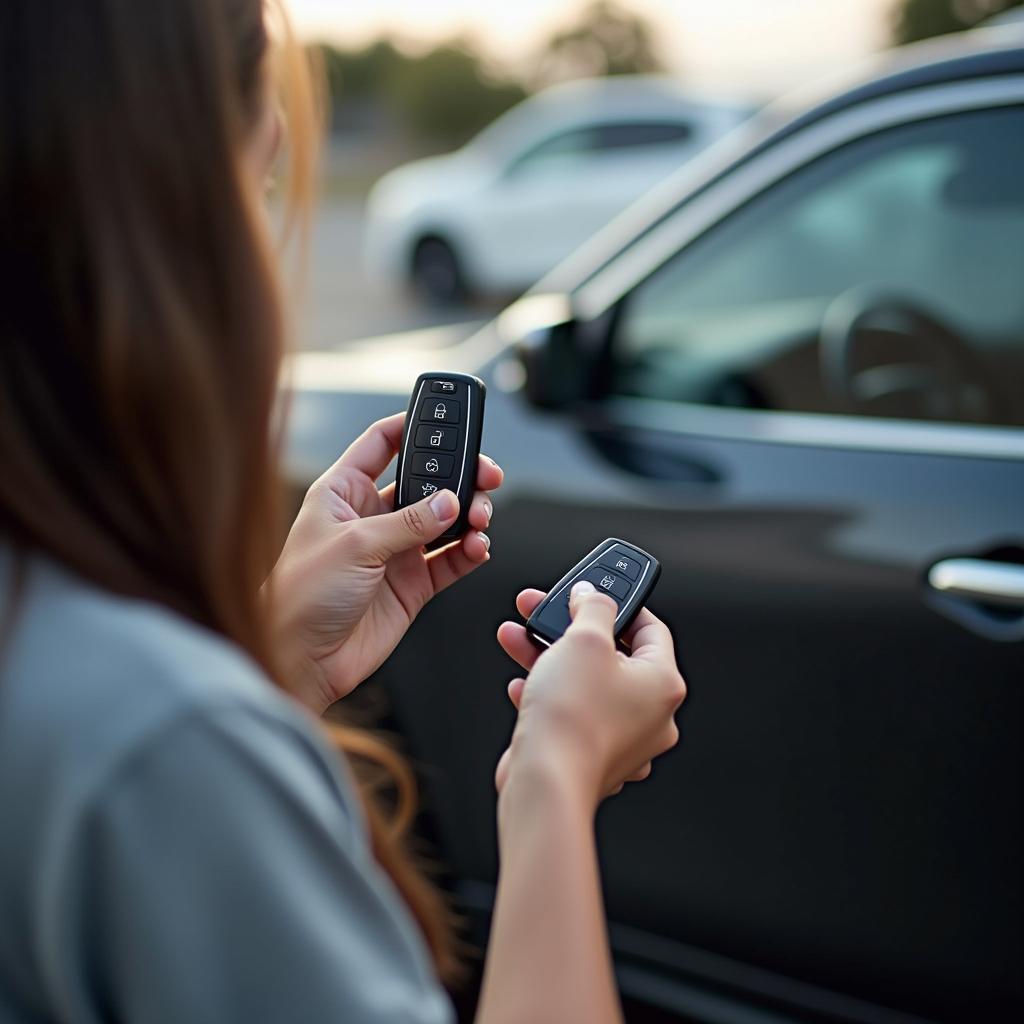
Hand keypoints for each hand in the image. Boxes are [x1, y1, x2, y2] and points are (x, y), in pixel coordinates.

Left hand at [268, 412, 503, 712]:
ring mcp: (394, 551)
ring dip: (469, 515)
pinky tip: (476, 547)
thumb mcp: (354, 544)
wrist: (301, 660)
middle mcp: (371, 517)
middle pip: (425, 481)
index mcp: (343, 492)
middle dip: (457, 475)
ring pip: (445, 520)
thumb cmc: (299, 597)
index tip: (445, 421)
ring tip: (480, 519)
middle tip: (484, 475)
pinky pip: (450, 559)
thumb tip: (449, 501)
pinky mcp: (412, 584)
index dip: (412, 426)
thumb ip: (408, 521)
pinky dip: (469, 552)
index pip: (382, 443)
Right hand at [494, 583, 685, 813]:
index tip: (595, 594)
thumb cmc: (572, 718)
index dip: (621, 605)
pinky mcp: (591, 758)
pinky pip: (571, 714)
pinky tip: (521, 684)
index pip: (651, 630)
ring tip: (519, 639)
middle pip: (612, 657)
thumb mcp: (584, 639)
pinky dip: (547, 694)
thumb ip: (592, 607)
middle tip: (546, 612)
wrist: (545, 782)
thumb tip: (592, 596)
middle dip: (569, 630)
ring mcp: (622, 742)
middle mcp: (651, 717)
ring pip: (586, 685)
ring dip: (550, 658)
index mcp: (664, 685)